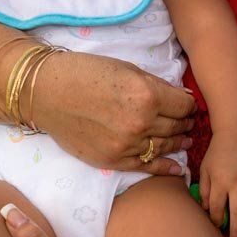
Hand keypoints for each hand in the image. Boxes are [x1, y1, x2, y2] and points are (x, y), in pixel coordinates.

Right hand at [31, 51, 196, 175]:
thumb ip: (155, 85)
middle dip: (185, 122)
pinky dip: (164, 167)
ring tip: (184, 139)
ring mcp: (127, 145)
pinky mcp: (113, 160)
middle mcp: (141, 123)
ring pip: (164, 147)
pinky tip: (176, 166)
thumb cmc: (85, 72)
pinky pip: (147, 166)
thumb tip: (182, 98)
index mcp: (146, 95)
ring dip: (177, 142)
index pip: (184, 105)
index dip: (189, 104)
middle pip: (176, 126)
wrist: (46, 93)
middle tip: (189, 121)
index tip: (188, 104)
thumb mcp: (126, 68)